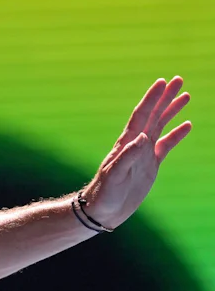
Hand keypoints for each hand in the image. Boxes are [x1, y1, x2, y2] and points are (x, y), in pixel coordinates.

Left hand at [83, 77, 191, 228]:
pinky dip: (176, 134)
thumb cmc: (104, 194)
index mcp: (126, 143)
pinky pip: (166, 145)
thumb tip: (143, 137)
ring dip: (172, 110)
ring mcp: (144, 154)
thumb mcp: (115, 176)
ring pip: (161, 126)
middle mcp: (135, 144)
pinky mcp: (150, 165)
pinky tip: (187, 125)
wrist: (103, 210)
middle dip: (165, 97)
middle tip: (179, 79)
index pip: (142, 115)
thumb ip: (127, 157)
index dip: (152, 98)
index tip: (163, 82)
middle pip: (153, 114)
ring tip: (185, 95)